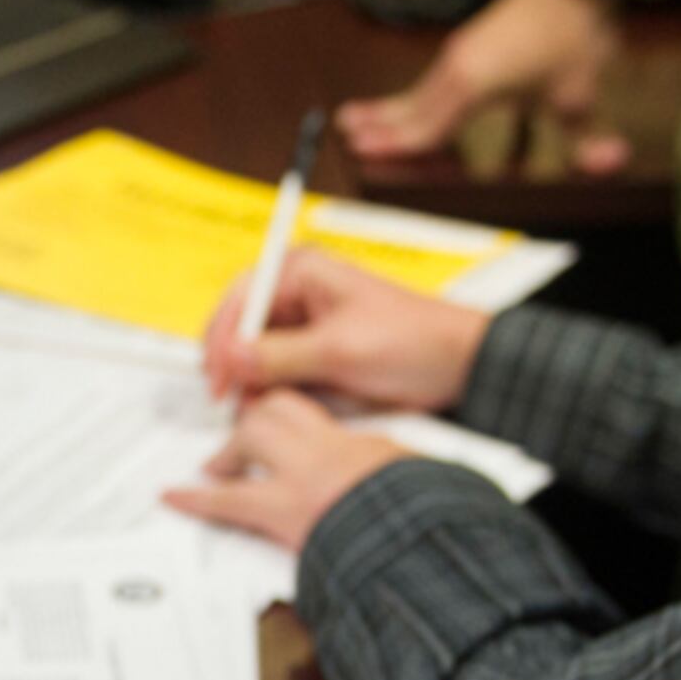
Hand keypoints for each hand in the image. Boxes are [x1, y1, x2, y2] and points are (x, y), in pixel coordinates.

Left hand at [164, 389, 417, 551]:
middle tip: (246, 438)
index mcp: (366, 447)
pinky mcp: (282, 512)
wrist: (420, 547)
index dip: (292, 416)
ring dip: (231, 450)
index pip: (317, 417)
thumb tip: (411, 479)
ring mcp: (302, 479)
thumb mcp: (423, 487)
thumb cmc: (428, 522)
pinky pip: (227, 500)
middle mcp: (328, 452)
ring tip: (217, 464)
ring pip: (252, 436)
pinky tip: (175, 497)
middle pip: (278, 412)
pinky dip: (196, 498)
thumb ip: (400, 475)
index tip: (283, 422)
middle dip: (257, 421)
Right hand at [199, 247, 490, 408]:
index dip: (223, 339)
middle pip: (243, 326)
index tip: (219, 377)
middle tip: (228, 399)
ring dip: (252, 381)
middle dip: (234, 363)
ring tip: (252, 408)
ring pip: (257, 353)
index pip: (241, 298)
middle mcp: (300, 292)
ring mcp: (307, 323)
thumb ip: (278, 355)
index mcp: (304, 271)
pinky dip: (273, 390)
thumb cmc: (415, 342)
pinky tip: (274, 407)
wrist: (461, 368)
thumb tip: (229, 358)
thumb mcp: (339, 351)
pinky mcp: (317, 352)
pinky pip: (279, 370)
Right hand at [336, 0, 628, 170]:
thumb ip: (590, 136)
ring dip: (388, 110)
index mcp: (473, 82)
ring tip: (354, 118)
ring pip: (417, 92)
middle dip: (379, 126)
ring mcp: (461, 54)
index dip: (398, 148)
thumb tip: (608, 163)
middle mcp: (458, 67)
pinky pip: (432, 82)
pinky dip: (412, 98)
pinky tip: (407, 105)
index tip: (367, 156)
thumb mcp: (582, 91)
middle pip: (410, 107)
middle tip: (346, 138)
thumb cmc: (572, 31)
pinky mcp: (470, 45)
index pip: (427, 127)